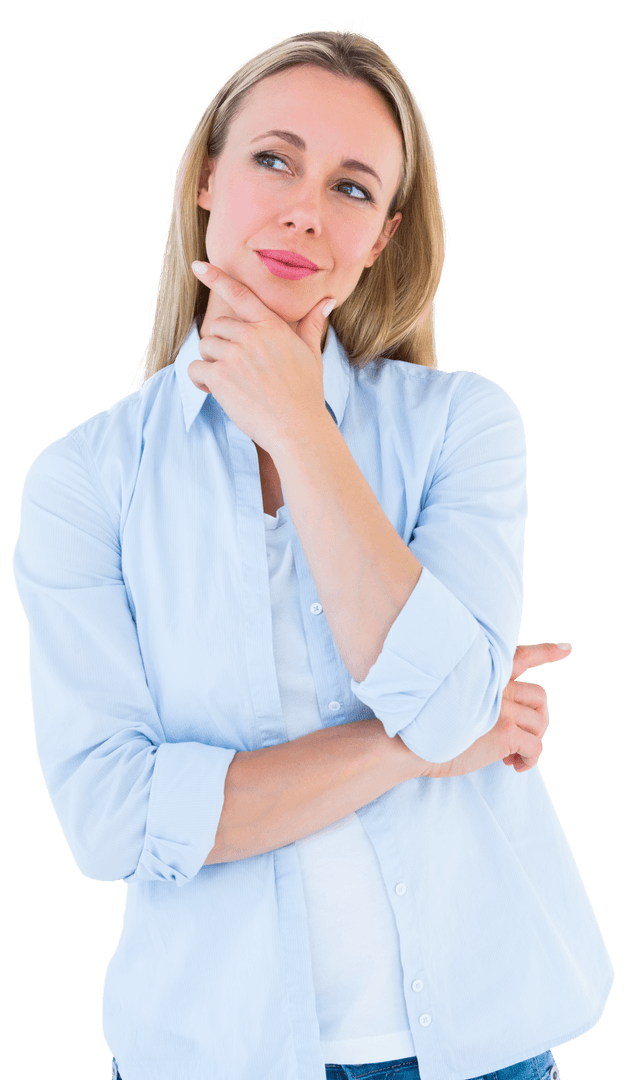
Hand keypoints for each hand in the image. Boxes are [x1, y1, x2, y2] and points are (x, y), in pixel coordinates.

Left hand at [187, 261, 335, 455]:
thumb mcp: (311, 354)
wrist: (298, 428)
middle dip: (221, 345)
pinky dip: (200, 381)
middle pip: (218, 327)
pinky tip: (216, 392)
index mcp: (272, 326)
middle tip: (236, 368)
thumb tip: (327, 301)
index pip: (240, 295)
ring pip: (205, 347)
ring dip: (211, 363)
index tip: (198, 265)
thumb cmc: (306, 394)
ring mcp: (234, 355)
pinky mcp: (220, 376)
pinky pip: (195, 369)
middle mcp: (251, 336)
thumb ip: (311, 324)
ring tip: (230, 383)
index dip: (216, 277)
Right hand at [430, 640, 571, 778]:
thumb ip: (477, 695)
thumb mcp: (451, 696)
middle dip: (538, 718)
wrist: (409, 742)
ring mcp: (503, 707)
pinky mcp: (506, 732)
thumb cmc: (422, 724)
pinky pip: (535, 747)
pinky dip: (530, 759)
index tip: (565, 649)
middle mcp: (496, 685)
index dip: (546, 652)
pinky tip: (514, 765)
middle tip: (523, 735)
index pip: (521, 655)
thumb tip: (496, 715)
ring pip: (540, 723)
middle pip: (539, 696)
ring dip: (532, 741)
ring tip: (513, 754)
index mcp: (484, 673)